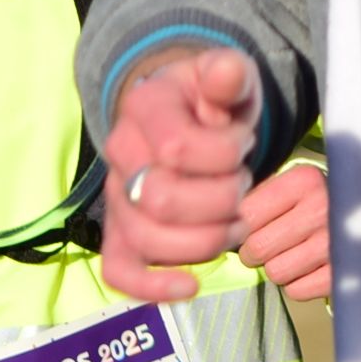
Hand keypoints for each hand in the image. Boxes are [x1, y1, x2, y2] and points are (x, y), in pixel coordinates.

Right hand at [98, 48, 260, 301]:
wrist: (188, 117)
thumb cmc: (213, 101)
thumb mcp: (228, 78)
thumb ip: (229, 75)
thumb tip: (227, 73)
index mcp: (143, 109)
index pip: (176, 148)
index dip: (223, 155)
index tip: (242, 145)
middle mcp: (120, 153)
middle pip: (159, 201)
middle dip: (219, 203)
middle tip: (243, 189)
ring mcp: (117, 196)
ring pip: (146, 239)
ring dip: (205, 242)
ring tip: (235, 224)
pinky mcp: (121, 232)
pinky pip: (119, 270)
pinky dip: (153, 288)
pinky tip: (190, 286)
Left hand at [238, 161, 329, 299]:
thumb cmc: (314, 203)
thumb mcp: (289, 187)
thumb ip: (256, 201)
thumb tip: (219, 232)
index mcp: (303, 180)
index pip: (246, 215)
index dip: (241, 227)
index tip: (251, 227)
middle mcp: (321, 207)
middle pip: (257, 248)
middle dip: (255, 252)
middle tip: (268, 244)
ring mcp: (334, 242)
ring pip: (276, 272)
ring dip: (278, 268)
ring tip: (293, 253)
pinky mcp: (342, 272)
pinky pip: (297, 291)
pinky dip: (298, 283)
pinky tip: (309, 266)